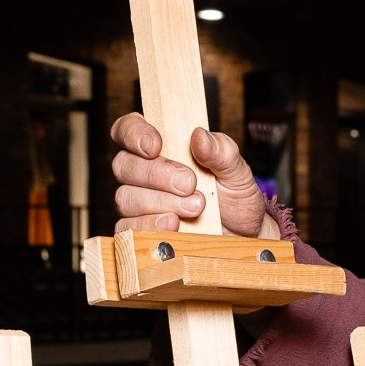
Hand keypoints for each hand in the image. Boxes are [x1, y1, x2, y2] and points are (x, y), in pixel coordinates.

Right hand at [109, 113, 269, 236]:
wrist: (241, 236)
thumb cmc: (234, 199)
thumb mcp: (236, 172)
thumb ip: (221, 152)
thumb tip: (199, 136)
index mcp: (161, 147)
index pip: (128, 129)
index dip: (134, 134)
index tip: (155, 145)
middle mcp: (142, 173)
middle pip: (123, 165)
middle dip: (157, 174)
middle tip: (190, 184)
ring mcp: (138, 203)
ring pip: (126, 197)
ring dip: (161, 202)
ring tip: (196, 208)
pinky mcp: (139, 231)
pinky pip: (128, 228)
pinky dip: (150, 226)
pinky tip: (174, 226)